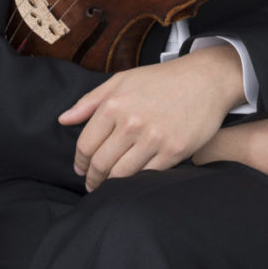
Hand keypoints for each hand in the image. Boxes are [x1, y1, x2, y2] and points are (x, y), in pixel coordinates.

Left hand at [58, 44, 244, 190]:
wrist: (204, 80)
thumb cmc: (160, 80)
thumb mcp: (122, 80)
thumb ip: (90, 101)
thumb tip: (63, 120)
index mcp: (114, 104)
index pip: (86, 145)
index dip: (80, 162)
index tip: (81, 169)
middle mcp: (131, 122)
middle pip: (100, 164)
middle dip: (92, 179)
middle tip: (92, 184)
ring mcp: (153, 138)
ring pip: (121, 175)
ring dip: (110, 186)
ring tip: (108, 188)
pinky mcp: (173, 151)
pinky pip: (146, 176)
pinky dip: (135, 183)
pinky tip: (132, 183)